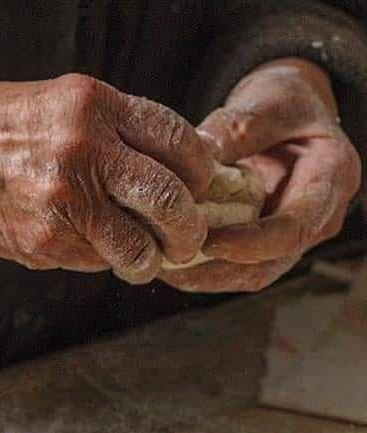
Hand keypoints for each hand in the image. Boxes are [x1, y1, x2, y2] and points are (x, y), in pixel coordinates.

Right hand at [0, 74, 214, 283]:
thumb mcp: (60, 105)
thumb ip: (118, 133)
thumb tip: (173, 173)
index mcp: (96, 104)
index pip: (182, 144)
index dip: (203, 174)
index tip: (200, 190)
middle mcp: (86, 149)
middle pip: (173, 199)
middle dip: (190, 228)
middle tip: (188, 238)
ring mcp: (65, 200)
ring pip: (142, 246)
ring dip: (153, 259)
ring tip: (146, 258)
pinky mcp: (45, 242)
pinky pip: (99, 262)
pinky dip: (108, 263)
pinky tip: (97, 251)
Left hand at [161, 58, 360, 291]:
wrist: (284, 116)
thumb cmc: (285, 102)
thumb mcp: (272, 100)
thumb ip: (242, 124)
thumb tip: (202, 148)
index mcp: (330, 183)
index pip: (295, 230)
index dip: (251, 244)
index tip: (209, 242)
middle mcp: (314, 220)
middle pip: (267, 265)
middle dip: (216, 270)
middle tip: (170, 259)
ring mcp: (284, 237)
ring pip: (245, 275)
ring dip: (201, 276)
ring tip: (159, 262)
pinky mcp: (258, 243)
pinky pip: (230, 267)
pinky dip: (197, 267)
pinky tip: (163, 256)